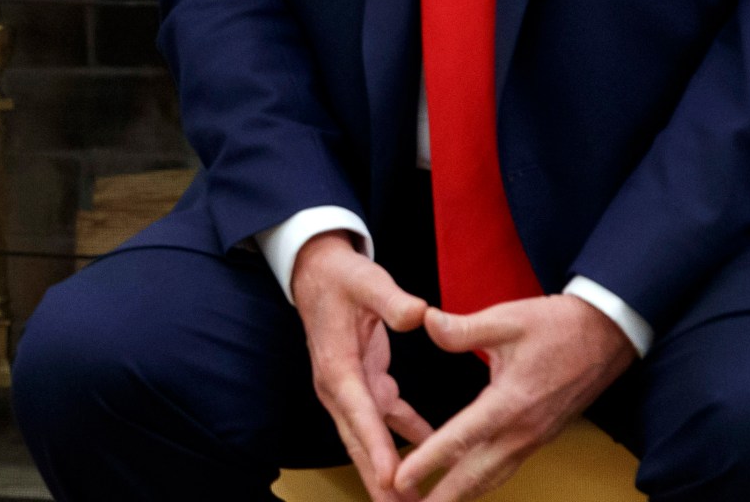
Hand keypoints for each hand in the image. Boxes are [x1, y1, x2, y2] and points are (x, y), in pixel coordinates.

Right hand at [292, 233, 434, 500]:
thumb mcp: (366, 279)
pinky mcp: (362, 381)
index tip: (392, 478)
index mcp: (337, 366)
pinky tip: (432, 450)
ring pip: (370, 438)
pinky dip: (407, 436)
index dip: (377, 447)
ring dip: (388, 469)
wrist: (317, 270)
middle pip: (359, 441)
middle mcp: (338, 385)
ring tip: (412, 500)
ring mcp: (349, 387)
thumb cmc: (341, 276)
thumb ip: (392, 299)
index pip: (359, 413)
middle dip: (379, 479)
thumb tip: (419, 314)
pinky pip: (386, 418)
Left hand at [391, 295, 636, 501]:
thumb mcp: (508, 319)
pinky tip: (463, 487)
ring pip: (492, 478)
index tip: (400, 480)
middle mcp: (523, 430)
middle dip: (443, 499)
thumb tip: (426, 323)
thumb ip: (463, 328)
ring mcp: (534, 438)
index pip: (461, 439)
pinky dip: (480, 483)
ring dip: (461, 496)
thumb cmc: (558, 326)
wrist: (608, 335)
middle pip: (476, 476)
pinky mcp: (539, 437)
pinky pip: (505, 469)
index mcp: (511, 402)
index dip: (427, 462)